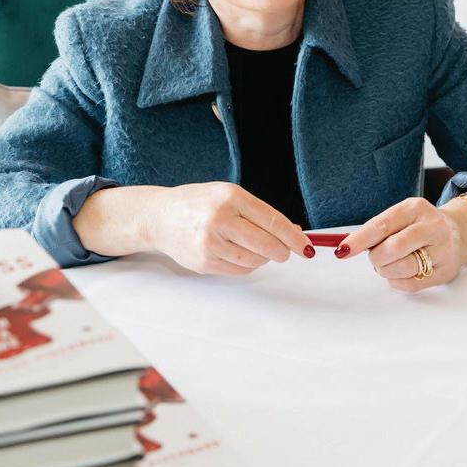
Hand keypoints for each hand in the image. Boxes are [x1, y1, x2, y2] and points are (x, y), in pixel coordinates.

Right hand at [150, 182, 314, 275]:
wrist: (160, 217)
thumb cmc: (199, 203)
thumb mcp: (228, 196)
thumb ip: (258, 212)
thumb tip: (293, 231)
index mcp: (230, 197)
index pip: (272, 221)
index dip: (294, 237)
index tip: (306, 247)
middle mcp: (219, 219)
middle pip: (267, 245)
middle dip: (281, 251)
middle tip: (284, 252)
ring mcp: (210, 243)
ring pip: (255, 260)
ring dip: (262, 258)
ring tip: (251, 246)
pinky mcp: (203, 262)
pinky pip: (239, 270)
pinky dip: (247, 265)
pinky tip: (237, 253)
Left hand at [335, 197, 466, 292]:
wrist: (458, 232)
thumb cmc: (419, 225)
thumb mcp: (402, 216)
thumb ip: (378, 229)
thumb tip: (347, 245)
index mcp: (416, 208)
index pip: (382, 225)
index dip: (360, 239)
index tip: (343, 250)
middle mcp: (433, 227)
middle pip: (393, 248)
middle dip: (376, 257)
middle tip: (374, 257)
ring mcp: (443, 250)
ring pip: (402, 268)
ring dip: (386, 270)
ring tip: (388, 264)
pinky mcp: (446, 272)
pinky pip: (411, 284)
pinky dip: (397, 281)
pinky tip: (399, 272)